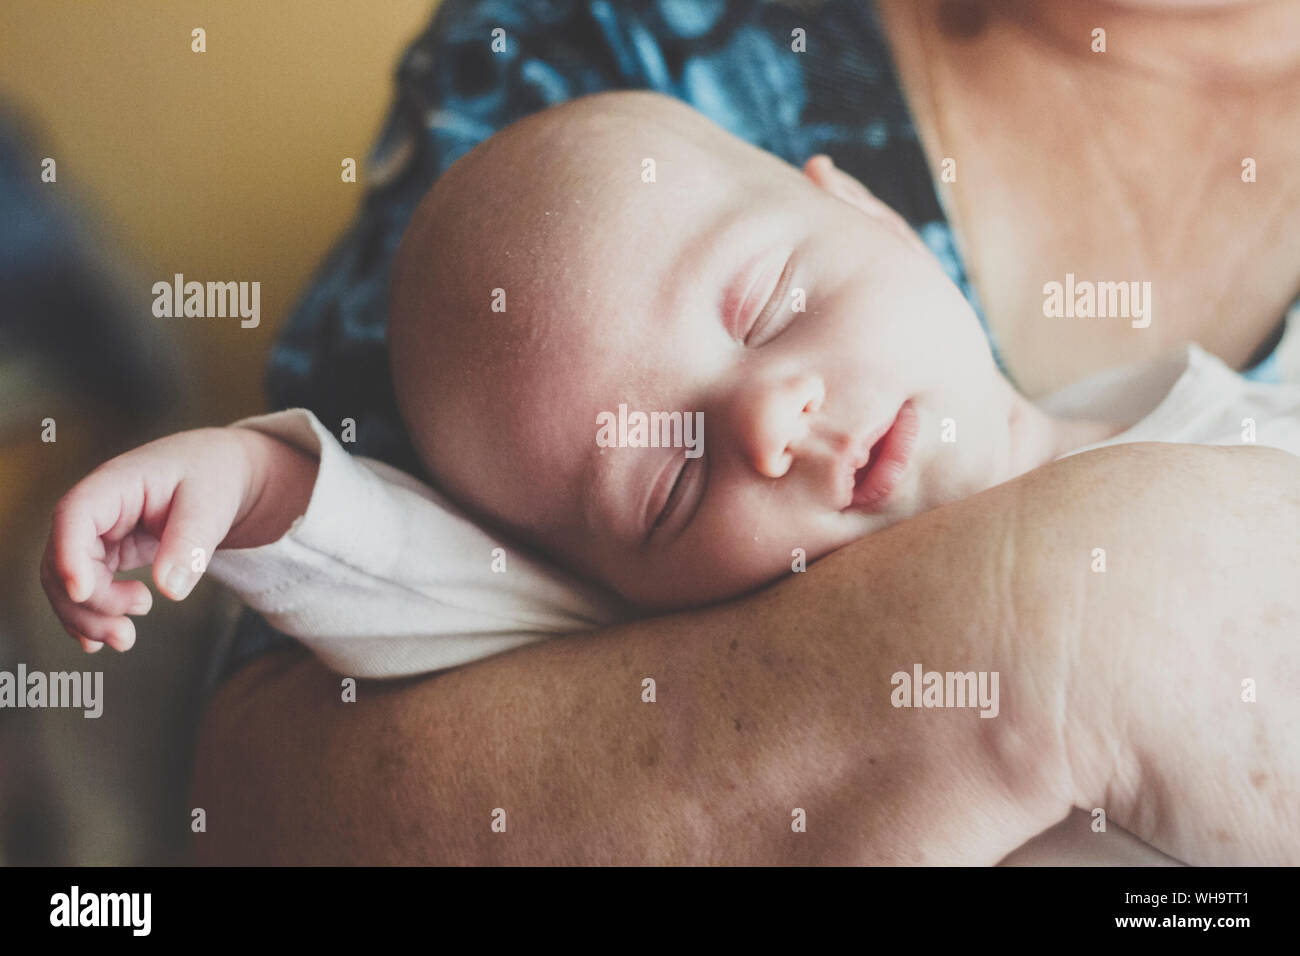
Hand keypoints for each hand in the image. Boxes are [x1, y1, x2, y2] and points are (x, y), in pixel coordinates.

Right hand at [40, 427, 255, 652]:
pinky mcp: (111, 554)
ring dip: (87, 616)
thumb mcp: (212, 504)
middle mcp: (98, 510)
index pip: (74, 516)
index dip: (68, 555)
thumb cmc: (214, 475)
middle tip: (127, 631)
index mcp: (116, 483)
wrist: (222, 471)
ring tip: (125, 639)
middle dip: (87, 602)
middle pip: (63, 558)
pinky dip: (90, 615)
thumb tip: (170, 590)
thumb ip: (190, 544)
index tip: (82, 592)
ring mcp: (100, 534)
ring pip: (69, 580)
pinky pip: (87, 587)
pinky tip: (101, 640)